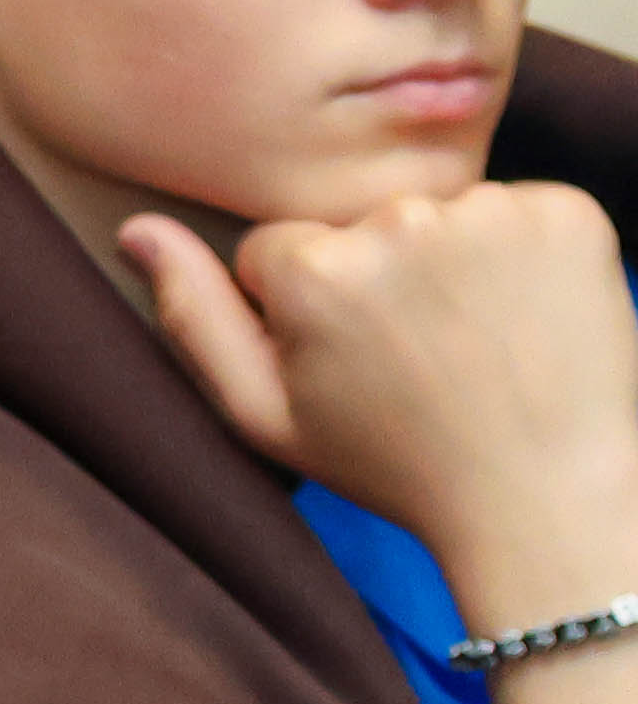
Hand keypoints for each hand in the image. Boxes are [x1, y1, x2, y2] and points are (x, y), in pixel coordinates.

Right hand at [122, 180, 637, 623]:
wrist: (548, 494)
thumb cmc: (395, 464)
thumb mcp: (265, 416)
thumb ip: (193, 317)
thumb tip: (135, 229)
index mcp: (314, 270)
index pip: (278, 249)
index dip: (305, 309)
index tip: (350, 361)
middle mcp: (400, 221)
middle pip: (360, 223)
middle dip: (379, 276)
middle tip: (418, 357)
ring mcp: (492, 212)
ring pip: (439, 214)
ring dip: (451, 261)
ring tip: (476, 341)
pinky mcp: (568, 211)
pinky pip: (518, 208)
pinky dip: (522, 252)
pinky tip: (525, 315)